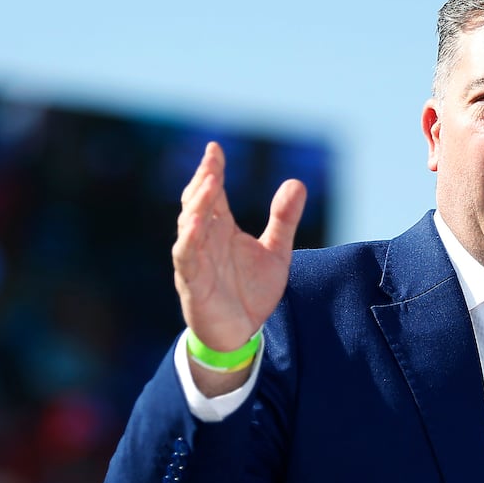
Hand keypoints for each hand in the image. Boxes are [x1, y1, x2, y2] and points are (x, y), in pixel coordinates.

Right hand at [172, 142, 306, 384]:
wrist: (242, 334)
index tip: (214, 148)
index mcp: (222, 228)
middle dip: (203, 182)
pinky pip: (187, 259)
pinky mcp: (193, 284)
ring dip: (197, 205)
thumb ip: (284, 219)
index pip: (213, 193)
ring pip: (189, 227)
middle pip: (197, 203)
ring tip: (208, 184)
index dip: (212, 170)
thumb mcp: (276, 252)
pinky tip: (194, 225)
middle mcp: (205, 239)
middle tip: (212, 162)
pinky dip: (188, 241)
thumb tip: (297, 182)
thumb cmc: (252, 291)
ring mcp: (196, 260)